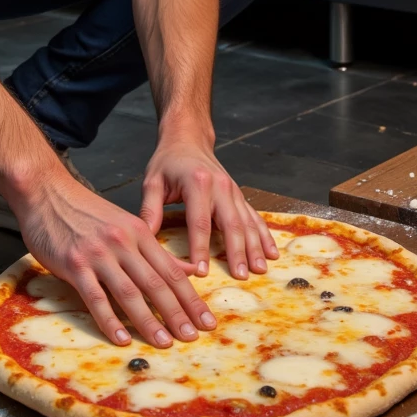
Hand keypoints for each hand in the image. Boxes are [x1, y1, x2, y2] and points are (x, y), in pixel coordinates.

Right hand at [11, 167, 217, 349]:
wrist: (47, 192)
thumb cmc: (86, 212)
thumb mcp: (126, 224)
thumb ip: (156, 250)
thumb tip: (189, 270)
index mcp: (140, 232)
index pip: (172, 271)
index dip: (191, 299)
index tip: (206, 321)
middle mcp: (123, 242)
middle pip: (156, 283)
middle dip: (177, 313)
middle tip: (193, 337)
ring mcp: (99, 253)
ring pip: (129, 292)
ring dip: (149, 320)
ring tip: (165, 342)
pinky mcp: (74, 264)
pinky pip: (95, 297)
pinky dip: (110, 320)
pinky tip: (121, 338)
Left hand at [140, 134, 277, 279]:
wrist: (188, 139)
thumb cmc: (168, 162)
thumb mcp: (152, 182)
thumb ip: (149, 210)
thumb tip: (144, 240)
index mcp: (197, 183)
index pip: (199, 222)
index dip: (200, 248)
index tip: (201, 272)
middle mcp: (220, 186)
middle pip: (231, 224)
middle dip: (237, 252)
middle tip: (240, 276)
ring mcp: (233, 190)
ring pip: (247, 222)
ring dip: (255, 247)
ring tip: (260, 269)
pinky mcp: (239, 195)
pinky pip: (254, 217)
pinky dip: (264, 236)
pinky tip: (271, 252)